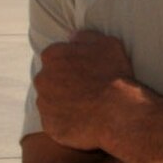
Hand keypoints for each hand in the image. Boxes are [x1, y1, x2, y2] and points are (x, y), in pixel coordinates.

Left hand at [35, 31, 138, 151]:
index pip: (55, 57)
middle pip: (49, 79)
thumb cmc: (115, 75)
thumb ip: (86, 36)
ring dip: (65, 103)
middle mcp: (42, 79)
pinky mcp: (50, 126)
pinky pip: (56, 123)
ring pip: (51, 101)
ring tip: (88, 107)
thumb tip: (72, 36)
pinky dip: (67, 122)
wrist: (119, 111)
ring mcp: (44, 104)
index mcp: (52, 56)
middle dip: (64, 83)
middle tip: (87, 89)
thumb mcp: (109, 44)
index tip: (85, 71)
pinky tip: (86, 120)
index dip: (71, 64)